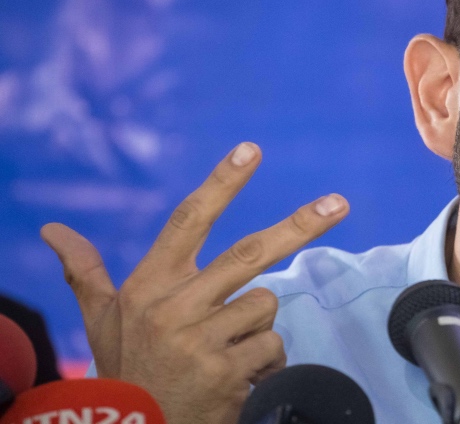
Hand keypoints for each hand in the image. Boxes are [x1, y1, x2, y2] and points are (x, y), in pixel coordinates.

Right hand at [42, 143, 349, 423]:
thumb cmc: (127, 370)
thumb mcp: (100, 322)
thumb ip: (85, 272)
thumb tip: (51, 227)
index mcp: (148, 286)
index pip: (188, 221)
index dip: (221, 182)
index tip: (251, 150)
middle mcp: (173, 307)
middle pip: (249, 253)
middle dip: (300, 226)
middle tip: (339, 204)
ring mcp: (199, 339)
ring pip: (264, 305)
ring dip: (256, 327)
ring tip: (225, 352)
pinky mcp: (224, 371)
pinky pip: (272, 346)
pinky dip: (264, 361)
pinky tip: (237, 378)